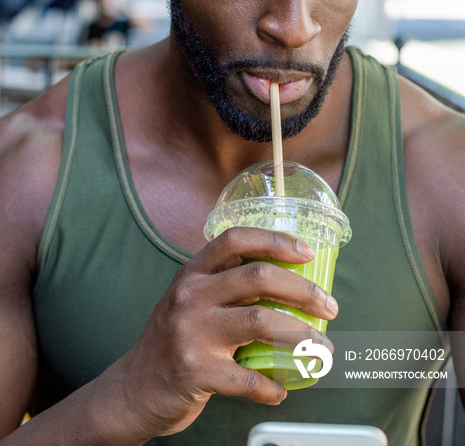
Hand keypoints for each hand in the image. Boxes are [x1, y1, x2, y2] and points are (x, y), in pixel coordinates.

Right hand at [118, 228, 337, 438]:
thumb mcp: (190, 300)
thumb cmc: (174, 340)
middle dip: (304, 290)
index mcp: (193, 273)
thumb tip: (289, 282)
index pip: (235, 240)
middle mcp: (190, 296)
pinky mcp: (195, 372)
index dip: (275, 240)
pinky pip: (249, 378)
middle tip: (329, 307)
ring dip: (303, 336)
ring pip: (261, 322)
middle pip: (258, 277)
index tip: (306, 251)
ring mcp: (191, 333)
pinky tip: (280, 387)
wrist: (134, 389)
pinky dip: (273, 385)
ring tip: (322, 348)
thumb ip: (226, 286)